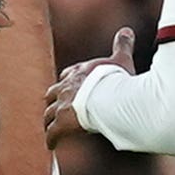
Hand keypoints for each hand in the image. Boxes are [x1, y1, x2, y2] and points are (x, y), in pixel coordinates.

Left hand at [44, 27, 135, 147]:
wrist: (110, 96)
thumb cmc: (117, 79)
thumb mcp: (120, 60)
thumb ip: (121, 45)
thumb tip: (126, 29)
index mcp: (78, 73)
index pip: (68, 75)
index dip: (67, 81)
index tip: (67, 85)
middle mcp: (66, 87)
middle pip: (53, 93)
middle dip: (52, 99)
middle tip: (52, 106)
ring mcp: (62, 104)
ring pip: (49, 112)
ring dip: (48, 119)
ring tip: (48, 126)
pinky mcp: (63, 122)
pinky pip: (53, 132)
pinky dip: (50, 138)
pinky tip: (50, 145)